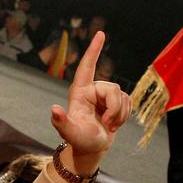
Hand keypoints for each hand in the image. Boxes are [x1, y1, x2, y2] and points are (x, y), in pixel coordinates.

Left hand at [50, 31, 130, 171]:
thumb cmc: (78, 139)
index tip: (101, 33)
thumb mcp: (70, 132)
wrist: (92, 148)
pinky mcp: (117, 101)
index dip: (94, 50)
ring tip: (108, 126)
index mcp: (80, 91)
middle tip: (107, 124)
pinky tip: (114, 124)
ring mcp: (106, 95)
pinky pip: (129, 103)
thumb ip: (61, 122)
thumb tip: (54, 110)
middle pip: (113, 89)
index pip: (87, 66)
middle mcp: (93, 89)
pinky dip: (125, 116)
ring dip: (119, 115)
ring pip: (123, 96)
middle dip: (114, 109)